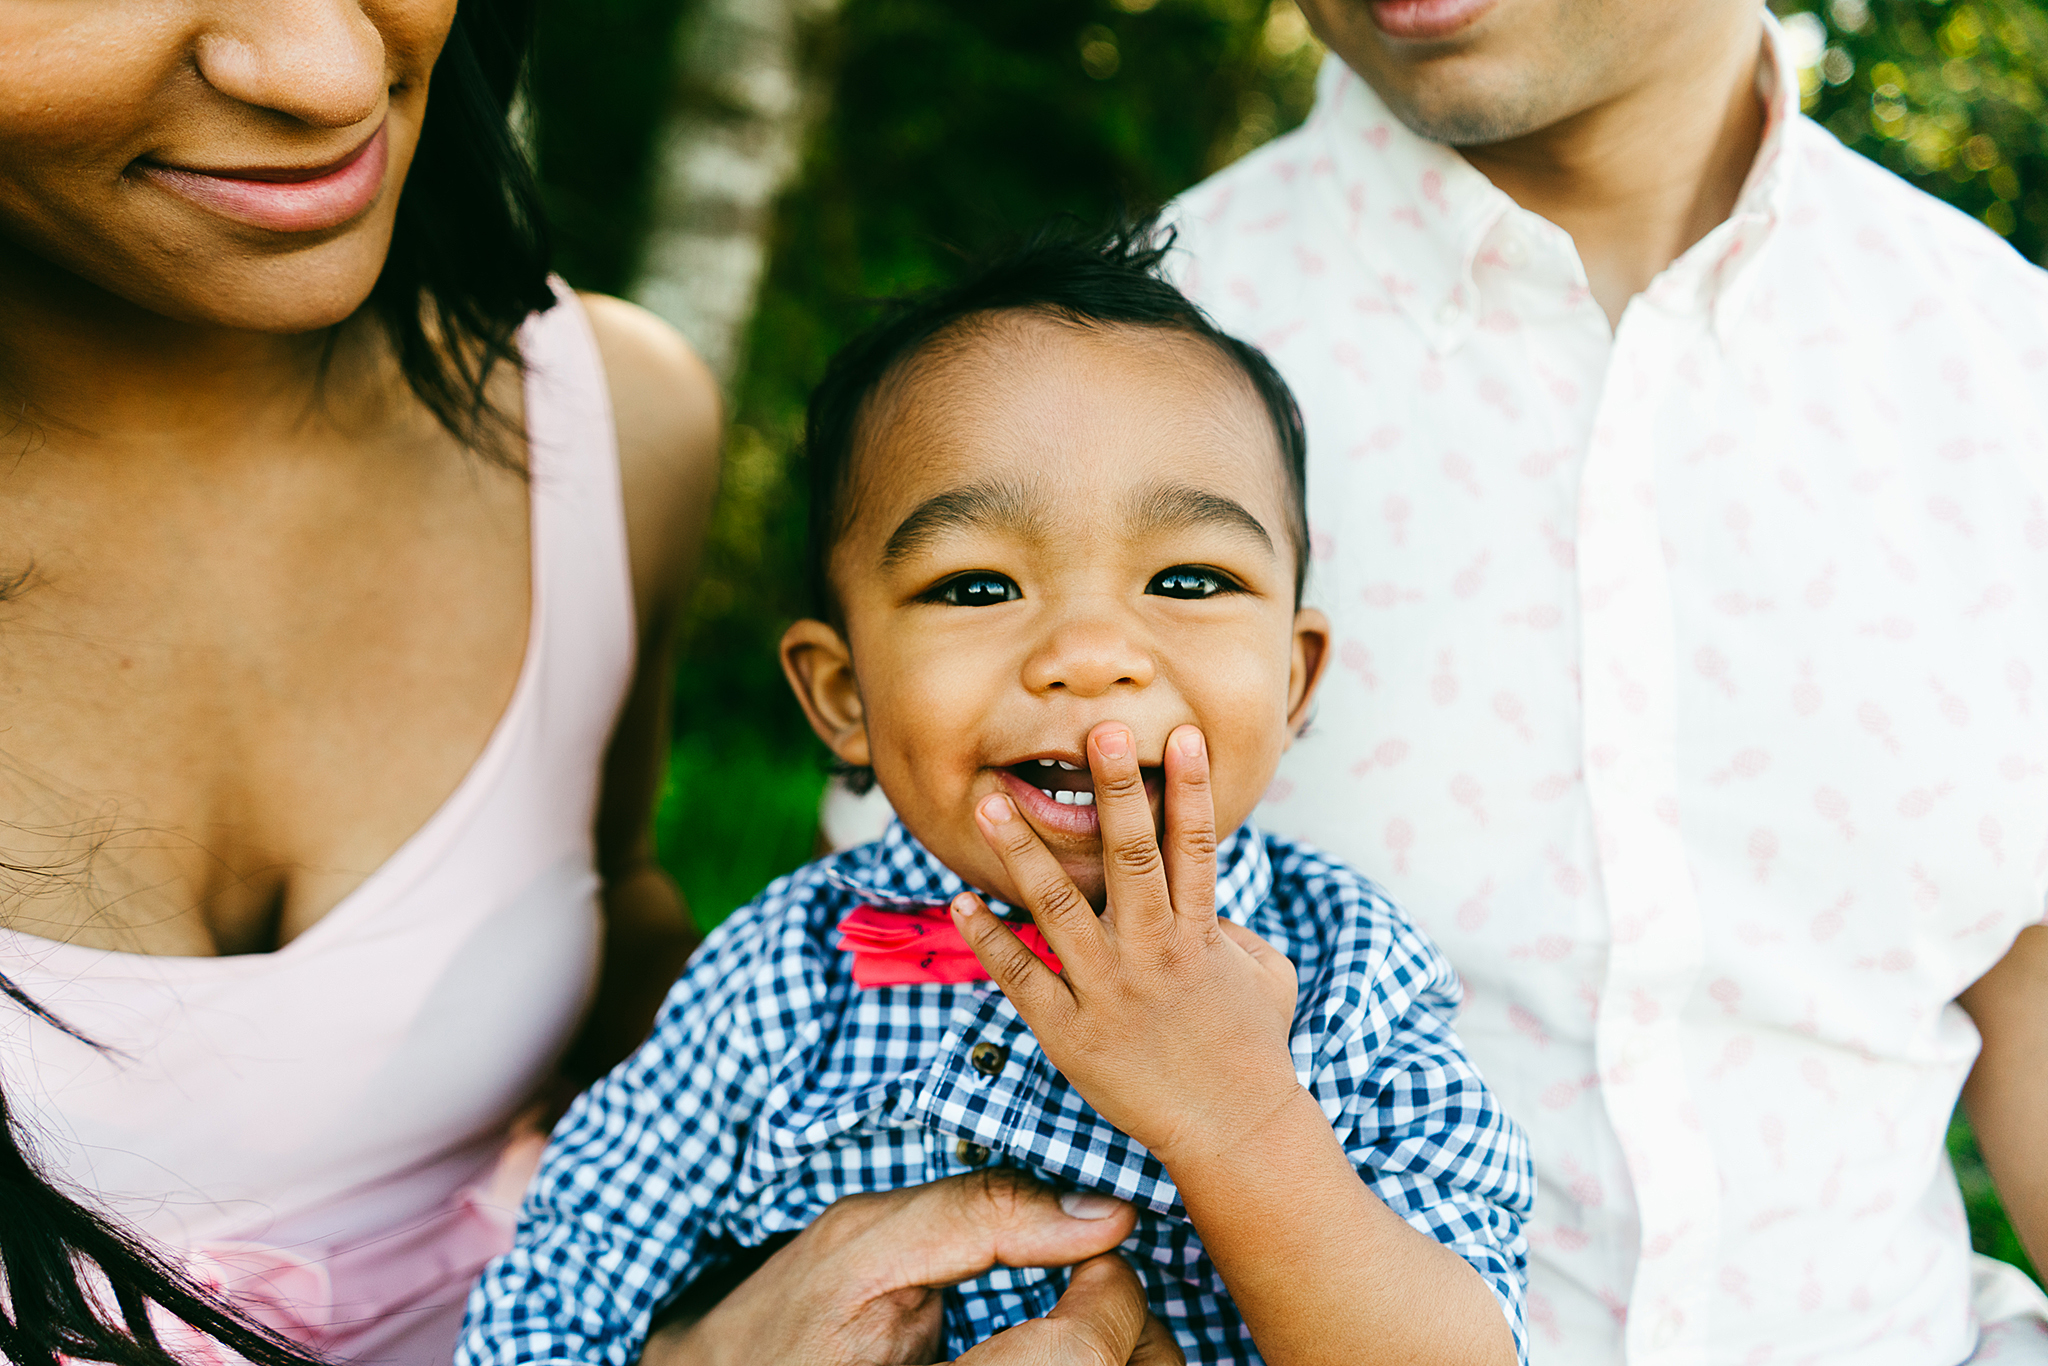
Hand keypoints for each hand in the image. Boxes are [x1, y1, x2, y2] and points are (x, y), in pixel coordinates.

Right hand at [645, 1169, 1159, 1365]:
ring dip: (1126, 1358)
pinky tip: (1068, 1354)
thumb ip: (980, 1214)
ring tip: (1088, 1325)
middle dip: (1132, 1331)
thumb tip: (1105, 1212)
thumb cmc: (786, 1323)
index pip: (1081, 1357)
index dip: (1109, 1293)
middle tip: (1100, 1290)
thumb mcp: (862, 1244)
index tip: (1093, 1253)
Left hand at [952, 721, 1300, 1168]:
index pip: (1195, 847)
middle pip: (1130, 858)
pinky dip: (988, 937)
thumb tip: (1210, 897)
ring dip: (1021, 852)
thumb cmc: (1253, 1049)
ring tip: (988, 803)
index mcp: (1201, 934)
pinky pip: (1021, 975)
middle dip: (1115, 792)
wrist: (1231, 1131)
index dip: (1190, 788)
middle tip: (1098, 731)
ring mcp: (1108, 990)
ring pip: (1058, 907)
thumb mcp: (1267, 976)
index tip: (1182, 733)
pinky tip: (960, 899)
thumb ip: (1236, 928)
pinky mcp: (1069, 1030)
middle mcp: (1153, 952)